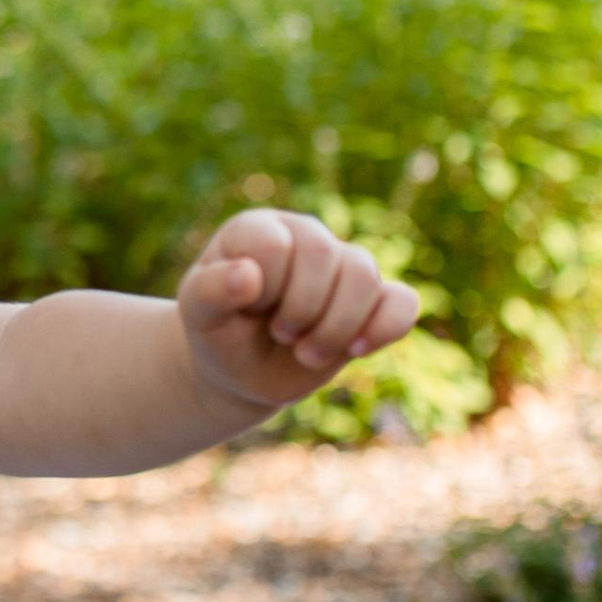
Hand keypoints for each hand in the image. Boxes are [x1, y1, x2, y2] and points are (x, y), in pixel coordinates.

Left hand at [177, 209, 417, 412]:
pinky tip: (355, 351)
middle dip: (302, 310)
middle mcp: (306, 237)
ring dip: (335, 328)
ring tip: (306, 352)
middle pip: (328, 256)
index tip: (247, 309)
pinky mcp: (373, 303)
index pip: (278, 246)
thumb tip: (249, 276)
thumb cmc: (217, 332)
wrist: (242, 371)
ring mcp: (343, 267)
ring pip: (366, 276)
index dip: (265, 289)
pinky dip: (383, 329)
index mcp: (260, 229)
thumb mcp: (197, 314)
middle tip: (280, 335)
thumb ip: (209, 290)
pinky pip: (403, 303)